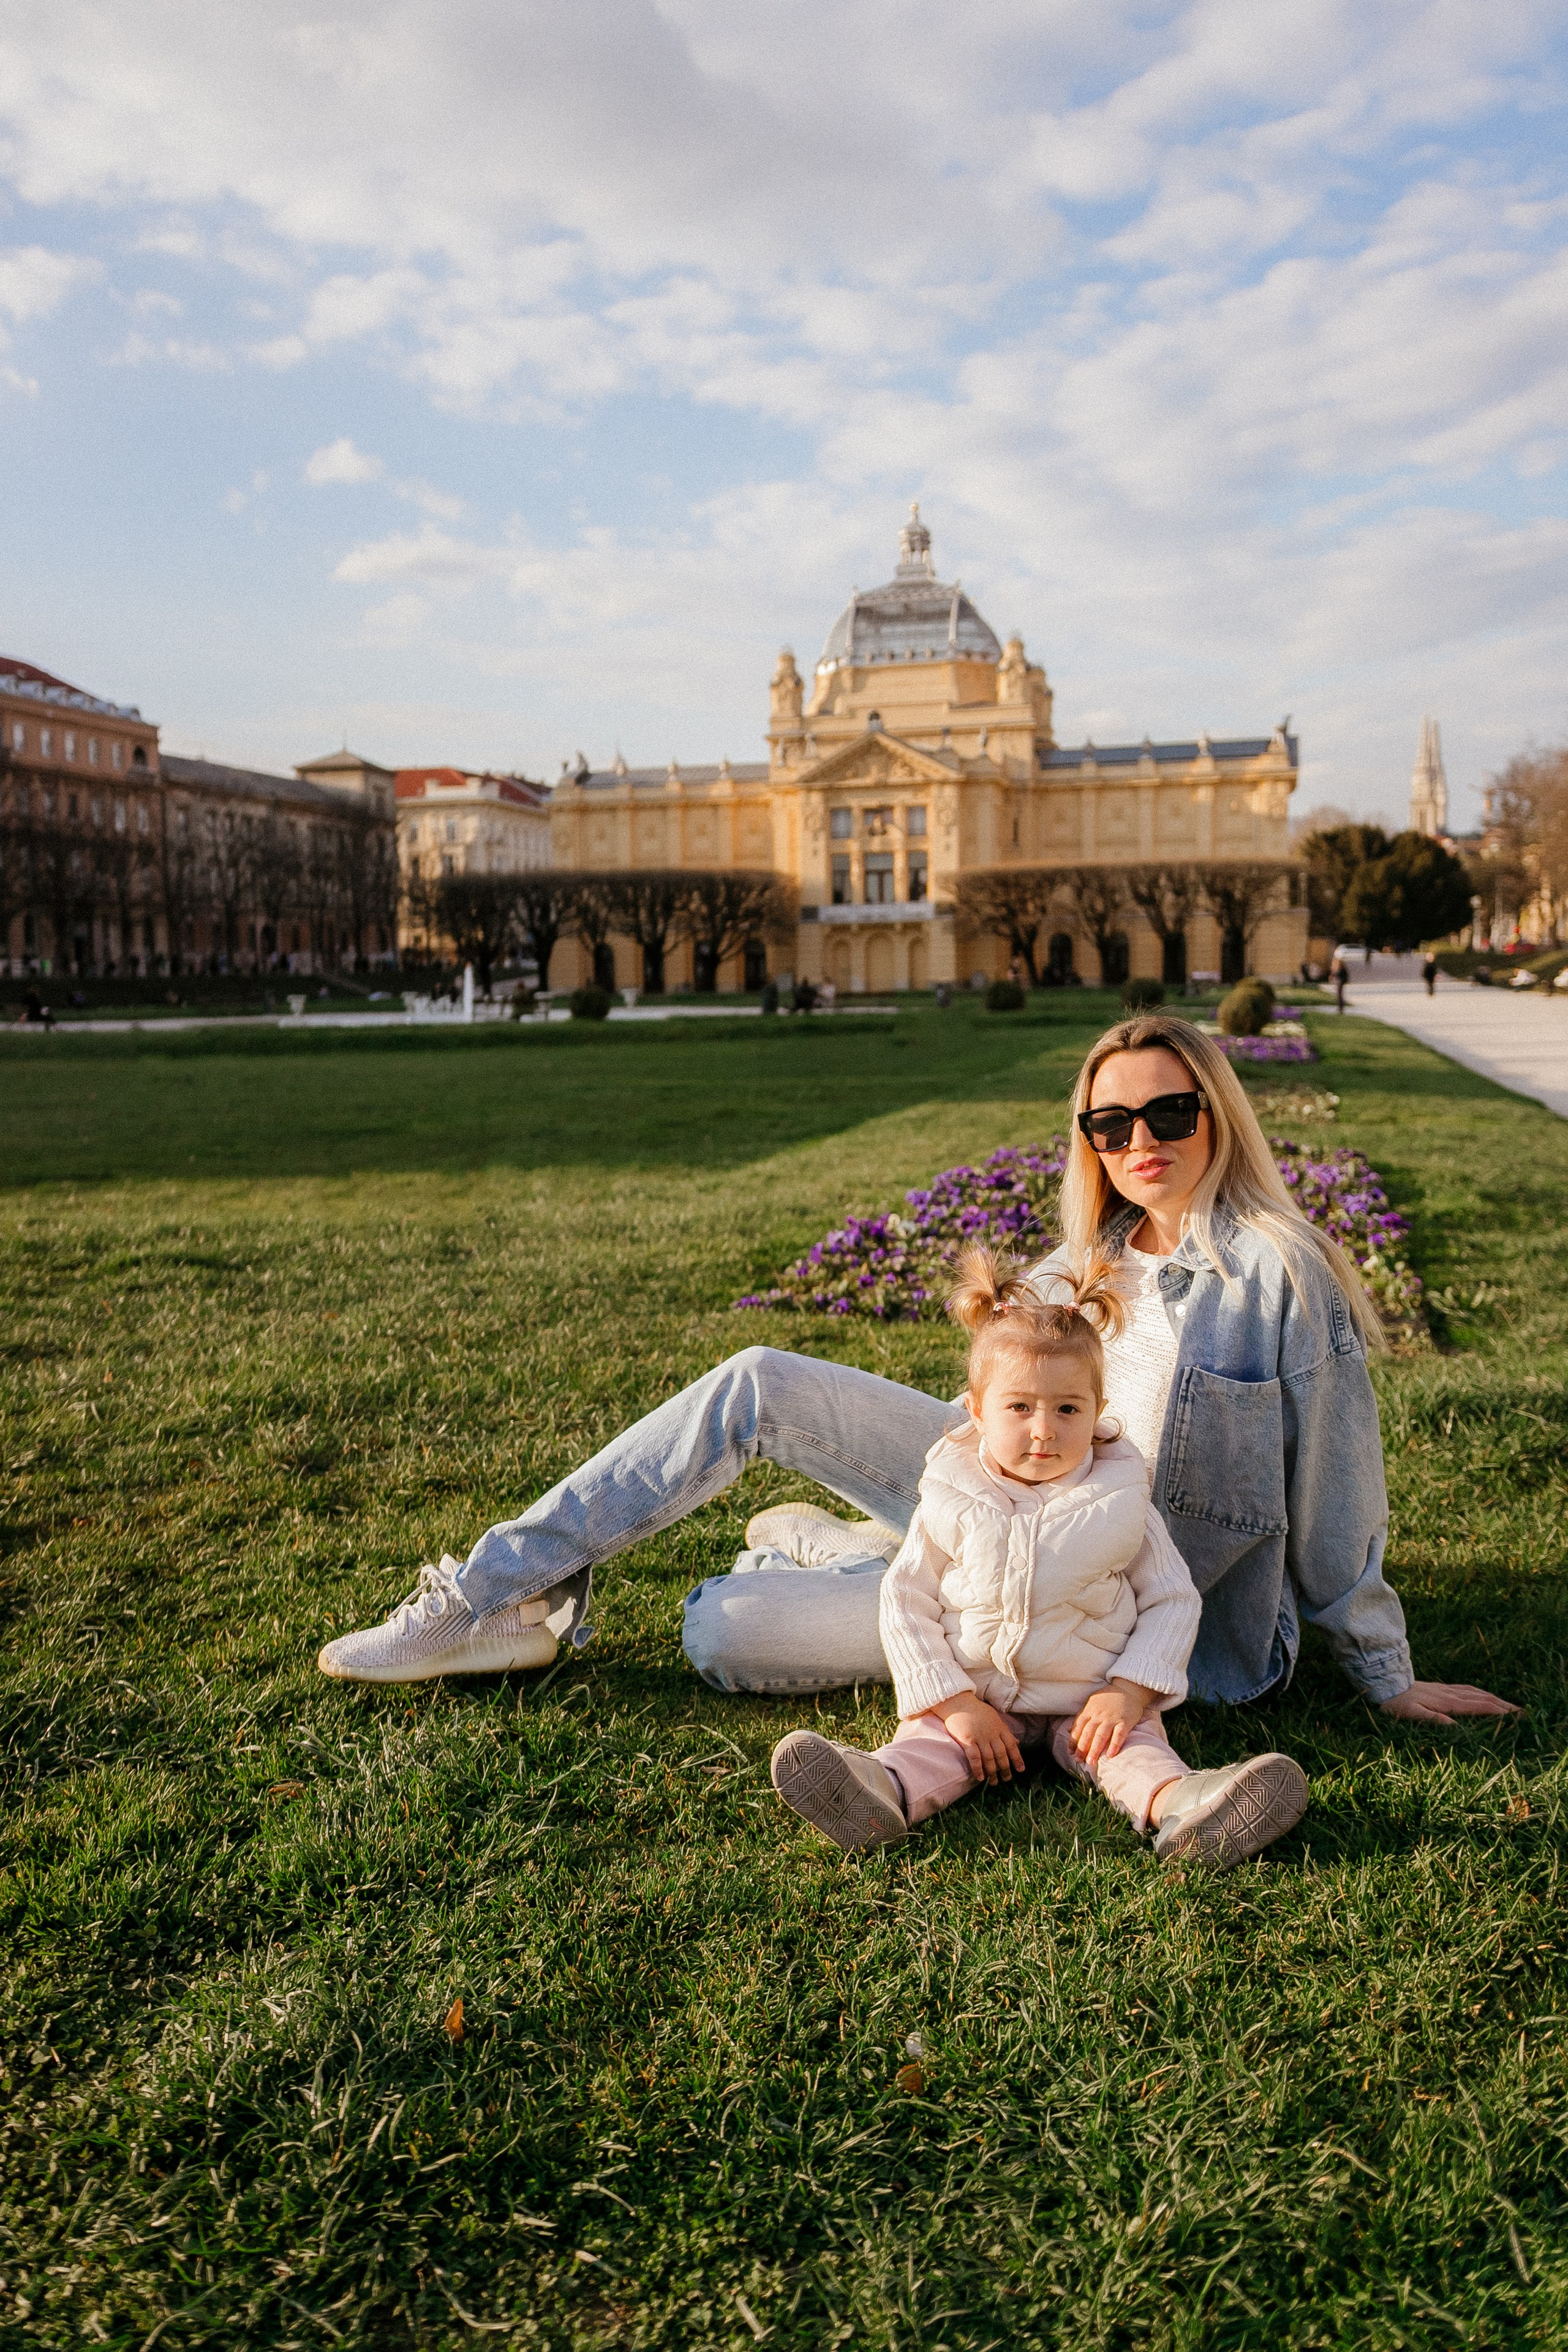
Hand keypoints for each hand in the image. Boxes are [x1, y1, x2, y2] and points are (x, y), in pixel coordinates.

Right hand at [927, 1694, 1025, 1784]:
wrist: (958, 1702)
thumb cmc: (976, 1710)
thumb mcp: (995, 1718)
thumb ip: (1005, 1731)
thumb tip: (1017, 1742)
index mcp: (1000, 1727)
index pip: (1011, 1745)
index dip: (1017, 1759)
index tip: (1020, 1770)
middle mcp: (991, 1733)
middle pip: (1001, 1754)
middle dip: (1005, 1769)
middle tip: (1007, 1779)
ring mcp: (980, 1737)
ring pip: (989, 1758)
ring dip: (992, 1772)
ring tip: (994, 1782)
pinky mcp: (967, 1740)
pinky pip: (974, 1757)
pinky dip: (978, 1768)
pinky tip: (980, 1777)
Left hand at [1068, 1679, 1157, 1770]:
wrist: (1128, 1688)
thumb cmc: (1108, 1698)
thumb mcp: (1091, 1703)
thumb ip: (1081, 1717)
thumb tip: (1067, 1730)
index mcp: (1089, 1710)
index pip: (1078, 1726)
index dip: (1074, 1740)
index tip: (1070, 1752)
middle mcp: (1099, 1714)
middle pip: (1088, 1732)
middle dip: (1082, 1747)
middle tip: (1079, 1760)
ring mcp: (1112, 1717)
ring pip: (1102, 1735)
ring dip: (1095, 1749)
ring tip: (1091, 1761)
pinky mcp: (1125, 1721)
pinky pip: (1119, 1734)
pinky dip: (1114, 1744)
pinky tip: (1110, 1755)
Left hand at [1380, 1680, 1518, 1725]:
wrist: (1384, 1683)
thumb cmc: (1396, 1703)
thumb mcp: (1412, 1715)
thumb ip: (1434, 1719)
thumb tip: (1457, 1728)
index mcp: (1448, 1703)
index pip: (1479, 1706)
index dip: (1499, 1711)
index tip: (1516, 1716)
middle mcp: (1450, 1694)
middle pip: (1482, 1698)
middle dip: (1502, 1705)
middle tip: (1521, 1712)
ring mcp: (1446, 1689)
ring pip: (1476, 1693)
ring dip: (1493, 1698)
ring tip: (1507, 1705)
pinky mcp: (1440, 1688)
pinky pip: (1466, 1689)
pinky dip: (1479, 1693)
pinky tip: (1482, 1695)